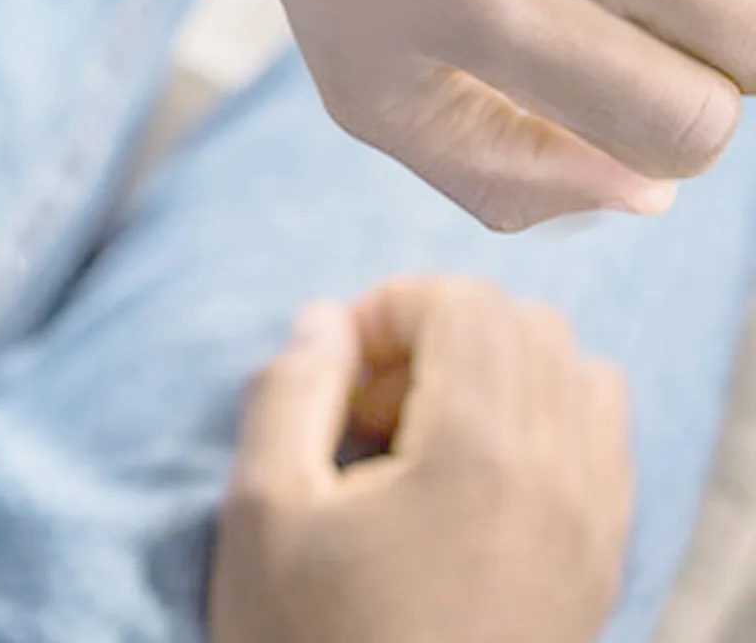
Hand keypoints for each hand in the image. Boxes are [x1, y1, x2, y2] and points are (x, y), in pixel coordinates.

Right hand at [210, 282, 634, 642]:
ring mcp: (594, 525)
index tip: (341, 362)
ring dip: (500, 367)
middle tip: (374, 396)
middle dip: (440, 329)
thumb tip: (326, 319)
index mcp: (479, 455)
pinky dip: (546, 415)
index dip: (390, 305)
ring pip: (578, 371)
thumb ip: (290, 388)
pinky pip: (604, 438)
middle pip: (526, 324)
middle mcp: (561, 478)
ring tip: (427, 427)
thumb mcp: (263, 511)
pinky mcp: (603, 564)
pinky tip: (477, 469)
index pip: (466, 303)